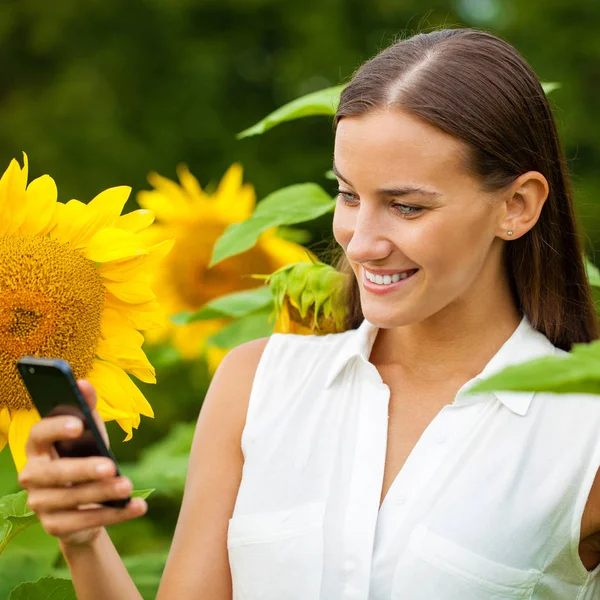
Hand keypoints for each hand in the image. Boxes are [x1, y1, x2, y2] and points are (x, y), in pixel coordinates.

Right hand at [18, 380, 146, 546]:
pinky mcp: (55, 526)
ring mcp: (40, 503)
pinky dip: (114, 515)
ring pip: (71, 499)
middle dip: (84, 469)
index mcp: (37, 447)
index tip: (78, 423)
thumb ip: (87, 409)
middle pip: (55, 472)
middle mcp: (32, 475)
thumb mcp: (90, 434)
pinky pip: (85, 522)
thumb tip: (84, 382)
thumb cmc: (85, 456)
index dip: (56, 428)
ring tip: (128, 487)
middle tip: (111, 466)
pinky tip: (137, 507)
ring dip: (103, 493)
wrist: (85, 503)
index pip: (39, 434)